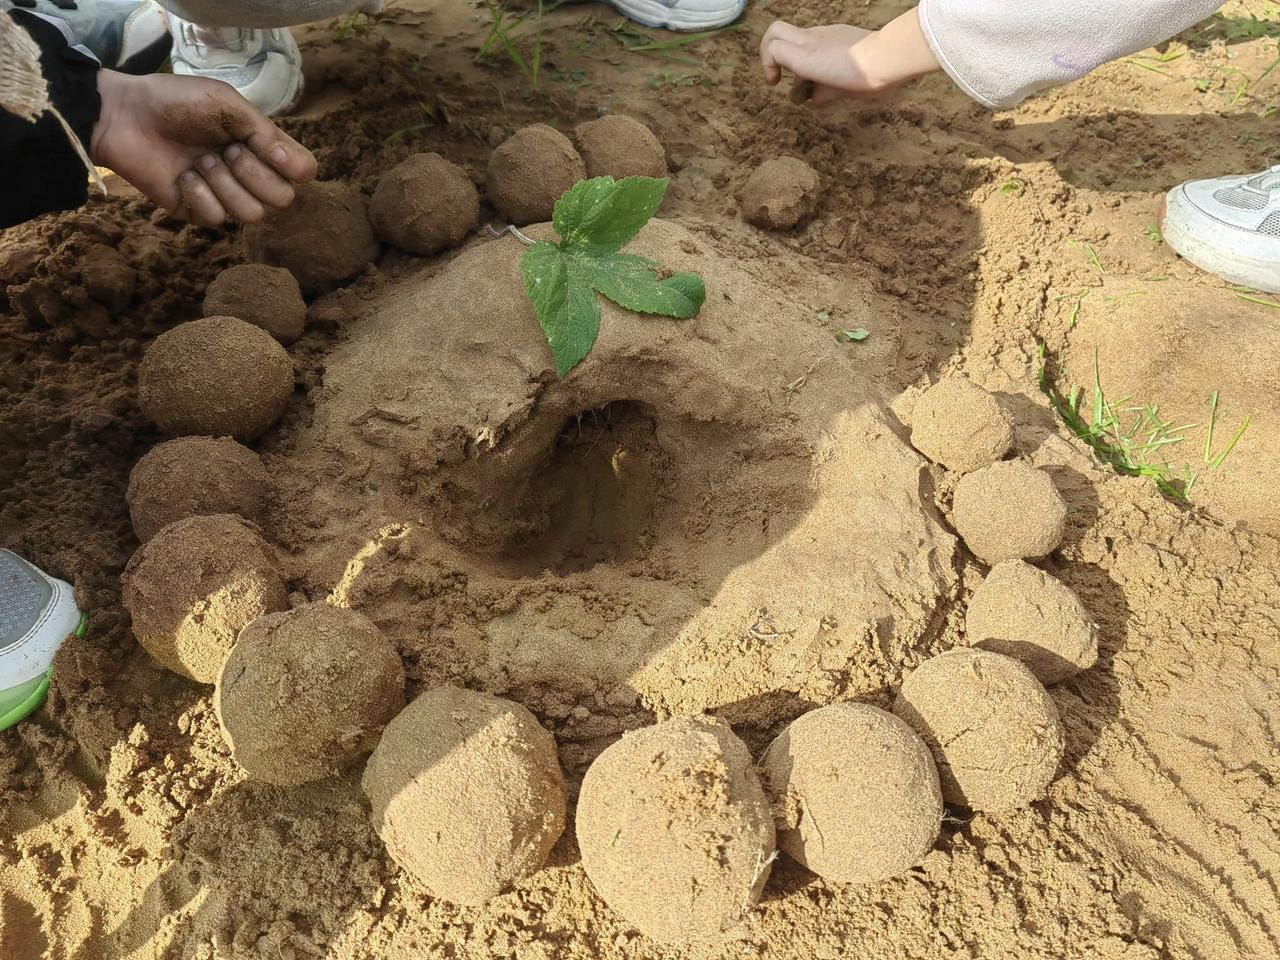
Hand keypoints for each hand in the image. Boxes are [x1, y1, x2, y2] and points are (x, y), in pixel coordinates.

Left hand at [90, 71, 317, 226]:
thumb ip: (266, 133)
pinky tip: (181, 176)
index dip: (293, 167)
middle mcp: (250, 174)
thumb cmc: (176, 103)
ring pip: (251, 213)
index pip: (303, 172)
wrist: (124, 116)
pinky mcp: (197, 211)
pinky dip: (197, 193)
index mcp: (262, 147)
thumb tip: (303, 171)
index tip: (265, 148)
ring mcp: (225, 195)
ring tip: (198, 161)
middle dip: (252, 174)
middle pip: (282, 199)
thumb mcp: (226, 104)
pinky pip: (216, 217)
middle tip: (225, 150)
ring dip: (222, 183)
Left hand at [760, 12, 939, 105]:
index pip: (806, 44)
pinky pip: (774, 49)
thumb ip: (831, 89)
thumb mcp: (851, 83)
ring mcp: (810, 41)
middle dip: (774, 54)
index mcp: (833, 40)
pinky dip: (768, 64)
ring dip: (767, 56)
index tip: (800, 81)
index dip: (795, 61)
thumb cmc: (879, 72)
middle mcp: (818, 35)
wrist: (886, 58)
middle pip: (785, 33)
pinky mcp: (803, 53)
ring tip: (772, 80)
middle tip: (776, 78)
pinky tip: (774, 82)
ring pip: (775, 32)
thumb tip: (815, 100)